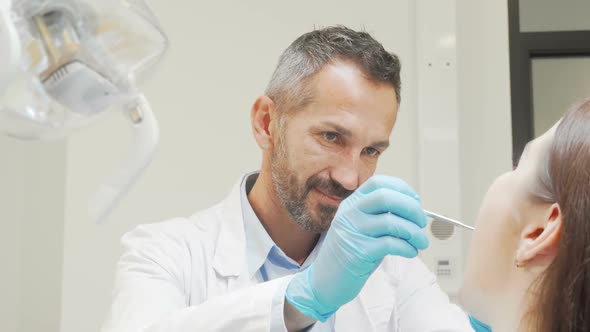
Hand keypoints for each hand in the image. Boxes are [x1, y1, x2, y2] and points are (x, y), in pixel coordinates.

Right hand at [285, 175, 428, 321]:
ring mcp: (352, 232)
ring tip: (420, 242)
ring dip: (414, 232)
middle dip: (411, 208)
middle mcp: (349, 214)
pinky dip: (407, 247)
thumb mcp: (362, 228)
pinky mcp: (358, 252)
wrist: (325, 281)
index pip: (378, 184)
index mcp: (351, 204)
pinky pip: (390, 244)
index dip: (401, 189)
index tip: (416, 201)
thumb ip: (381, 216)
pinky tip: (410, 252)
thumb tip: (414, 209)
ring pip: (391, 222)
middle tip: (422, 222)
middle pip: (385, 197)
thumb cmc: (350, 254)